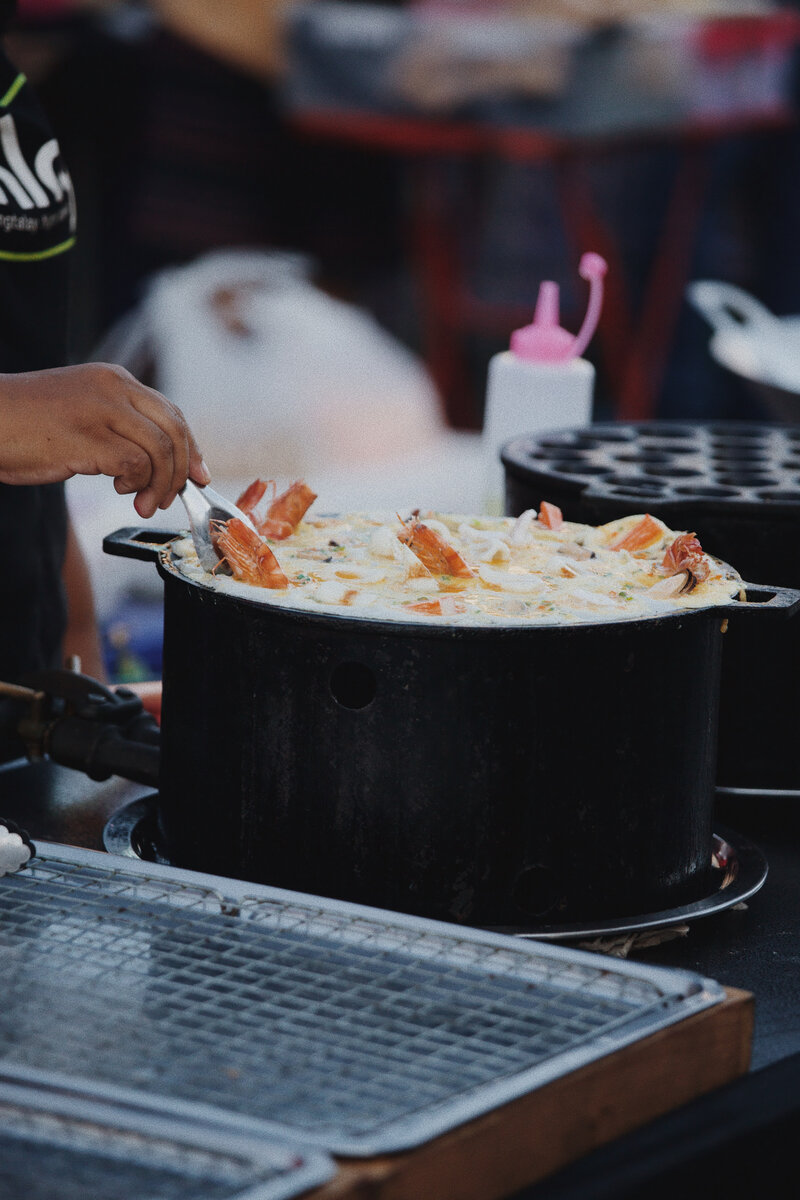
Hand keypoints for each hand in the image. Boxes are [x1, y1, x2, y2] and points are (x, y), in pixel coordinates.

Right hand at [0, 363, 209, 517]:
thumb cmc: (25, 424)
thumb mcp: (81, 412)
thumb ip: (117, 424)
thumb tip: (157, 460)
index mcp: (114, 379)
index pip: (171, 412)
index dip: (191, 447)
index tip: (197, 474)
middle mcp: (113, 388)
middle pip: (175, 429)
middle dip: (182, 470)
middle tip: (172, 496)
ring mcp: (101, 410)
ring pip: (161, 450)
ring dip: (160, 484)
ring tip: (144, 502)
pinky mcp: (88, 437)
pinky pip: (135, 464)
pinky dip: (137, 483)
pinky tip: (121, 490)